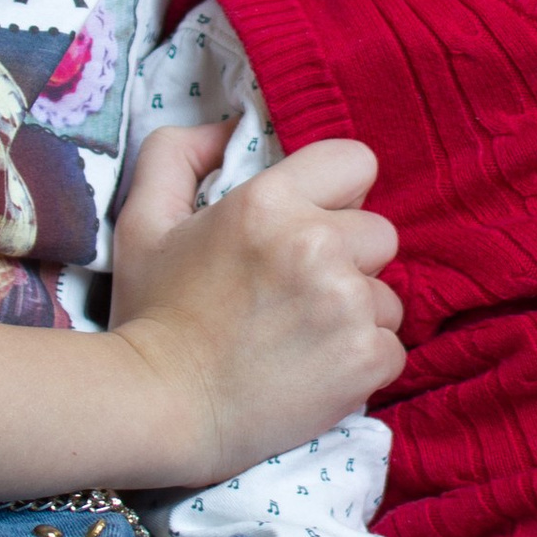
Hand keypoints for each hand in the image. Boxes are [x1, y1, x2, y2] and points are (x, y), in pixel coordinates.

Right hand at [110, 125, 403, 484]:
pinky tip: (314, 370)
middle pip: (379, 233)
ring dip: (356, 313)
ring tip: (302, 337)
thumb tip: (227, 127)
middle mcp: (317, 245)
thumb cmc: (150, 316)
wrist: (159, 409)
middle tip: (297, 291)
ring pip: (388, 294)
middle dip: (348, 258)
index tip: (310, 223)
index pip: (356, 162)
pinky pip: (393, 347)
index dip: (337, 192)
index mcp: (269, 202)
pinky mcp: (366, 360)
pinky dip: (361, 361)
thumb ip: (178, 154)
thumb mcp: (143, 219)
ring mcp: (347, 305)